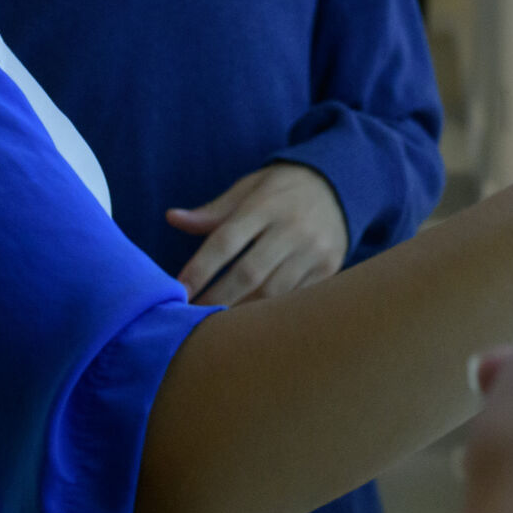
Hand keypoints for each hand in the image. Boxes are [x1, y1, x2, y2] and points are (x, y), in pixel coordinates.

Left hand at [167, 164, 351, 305]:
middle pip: (248, 272)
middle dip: (216, 298)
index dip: (200, 268)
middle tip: (189, 318)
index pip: (226, 240)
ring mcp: (314, 250)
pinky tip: (250, 323)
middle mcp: (293, 228)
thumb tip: (172, 218)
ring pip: (273, 292)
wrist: (339, 186)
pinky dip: (270, 312)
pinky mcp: (329, 268)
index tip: (178, 290)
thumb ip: (213, 210)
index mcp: (266, 204)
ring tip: (217, 326)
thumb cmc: (281, 190)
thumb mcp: (249, 188)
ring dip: (242, 311)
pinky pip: (295, 298)